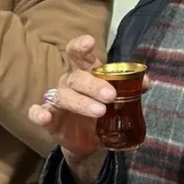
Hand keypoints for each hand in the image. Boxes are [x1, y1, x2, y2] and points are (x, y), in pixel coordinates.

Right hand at [27, 35, 146, 183]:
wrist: (89, 140)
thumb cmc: (102, 111)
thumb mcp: (118, 100)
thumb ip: (131, 88)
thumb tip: (146, 81)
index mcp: (85, 73)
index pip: (79, 54)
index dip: (81, 46)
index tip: (90, 42)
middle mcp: (69, 83)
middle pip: (77, 77)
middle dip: (94, 85)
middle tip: (111, 95)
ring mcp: (58, 100)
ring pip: (63, 96)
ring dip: (80, 102)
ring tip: (99, 111)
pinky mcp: (50, 119)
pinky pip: (37, 112)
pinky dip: (39, 114)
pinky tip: (45, 117)